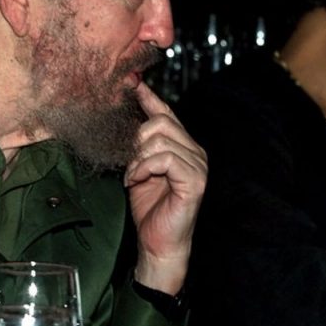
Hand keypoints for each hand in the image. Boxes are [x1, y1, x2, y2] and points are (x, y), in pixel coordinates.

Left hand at [125, 83, 206, 294]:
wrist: (157, 243)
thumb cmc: (148, 209)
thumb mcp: (138, 168)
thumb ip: (138, 144)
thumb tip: (127, 116)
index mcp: (183, 146)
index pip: (167, 113)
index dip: (149, 97)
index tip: (131, 82)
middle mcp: (195, 151)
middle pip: (161, 123)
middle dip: (137, 140)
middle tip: (128, 164)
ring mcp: (198, 165)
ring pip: (161, 139)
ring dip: (137, 158)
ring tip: (132, 177)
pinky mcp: (195, 180)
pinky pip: (165, 158)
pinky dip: (144, 168)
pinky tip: (136, 180)